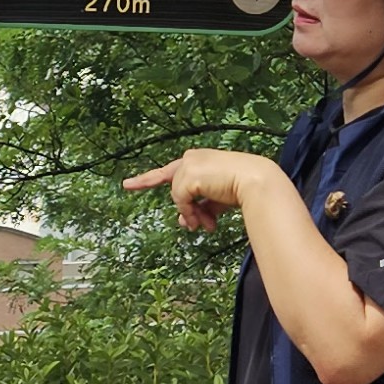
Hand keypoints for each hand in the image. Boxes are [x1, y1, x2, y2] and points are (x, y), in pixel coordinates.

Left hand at [122, 148, 286, 232]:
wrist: (256, 181)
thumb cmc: (243, 188)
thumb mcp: (217, 200)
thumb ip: (200, 208)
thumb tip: (184, 222)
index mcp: (200, 160)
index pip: (170, 172)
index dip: (148, 179)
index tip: (128, 185)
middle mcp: (192, 158)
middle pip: (172, 185)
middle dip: (182, 208)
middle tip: (185, 220)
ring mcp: (189, 165)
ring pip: (178, 196)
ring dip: (191, 214)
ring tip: (206, 225)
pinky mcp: (188, 175)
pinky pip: (181, 200)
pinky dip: (190, 212)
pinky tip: (205, 219)